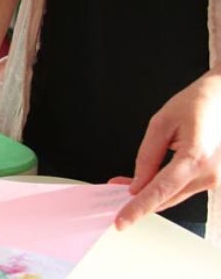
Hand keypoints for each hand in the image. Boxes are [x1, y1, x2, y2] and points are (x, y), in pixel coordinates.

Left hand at [115, 66, 220, 229]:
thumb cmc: (198, 103)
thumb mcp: (162, 123)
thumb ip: (148, 156)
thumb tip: (137, 183)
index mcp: (196, 157)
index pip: (161, 190)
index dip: (138, 208)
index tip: (122, 221)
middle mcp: (211, 173)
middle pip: (167, 198)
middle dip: (138, 198)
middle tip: (114, 188)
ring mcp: (217, 178)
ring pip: (175, 195)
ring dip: (151, 192)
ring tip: (125, 181)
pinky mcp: (216, 178)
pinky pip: (185, 188)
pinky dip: (166, 187)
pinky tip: (150, 179)